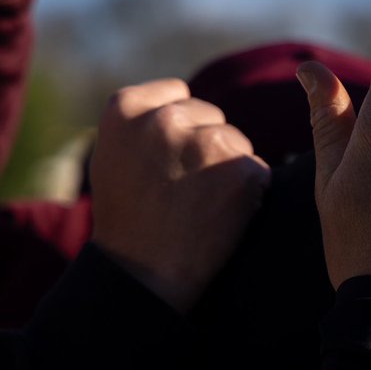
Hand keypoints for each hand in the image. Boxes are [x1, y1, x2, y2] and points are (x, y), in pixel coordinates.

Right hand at [90, 79, 270, 312]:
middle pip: (210, 115)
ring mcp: (204, 142)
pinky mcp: (239, 169)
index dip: (180, 128)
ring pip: (236, 142)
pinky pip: (256, 170)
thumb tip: (179, 100)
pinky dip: (249, 191)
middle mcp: (164, 118)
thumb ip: (142, 123)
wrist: (143, 275)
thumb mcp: (114, 157)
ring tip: (199, 206)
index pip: (177, 94)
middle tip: (182, 190)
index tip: (166, 163)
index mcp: (125, 108)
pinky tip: (221, 216)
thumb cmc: (128, 220)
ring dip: (228, 168)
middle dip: (205, 146)